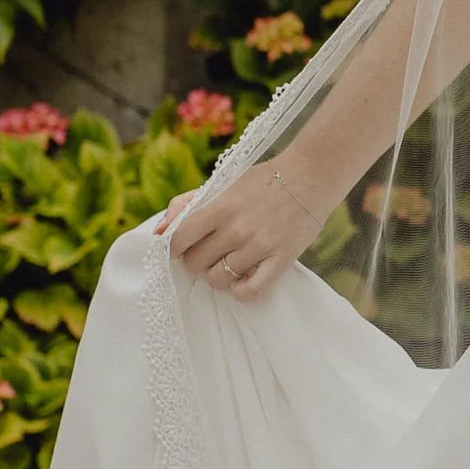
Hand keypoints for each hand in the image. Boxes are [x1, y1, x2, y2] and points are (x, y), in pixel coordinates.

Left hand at [159, 158, 325, 304]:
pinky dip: (239, 291)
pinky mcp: (280, 260)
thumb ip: (186, 204)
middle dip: (196, 260)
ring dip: (217, 274)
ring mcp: (259, 246)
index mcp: (219, 206)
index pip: (179, 240)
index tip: (183, 246)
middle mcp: (236, 229)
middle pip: (195, 262)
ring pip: (217, 279)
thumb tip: (158, 232)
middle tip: (209, 252)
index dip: (175, 247)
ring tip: (227, 262)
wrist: (311, 177)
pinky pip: (250, 291)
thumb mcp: (222, 184)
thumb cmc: (263, 180)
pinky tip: (241, 279)